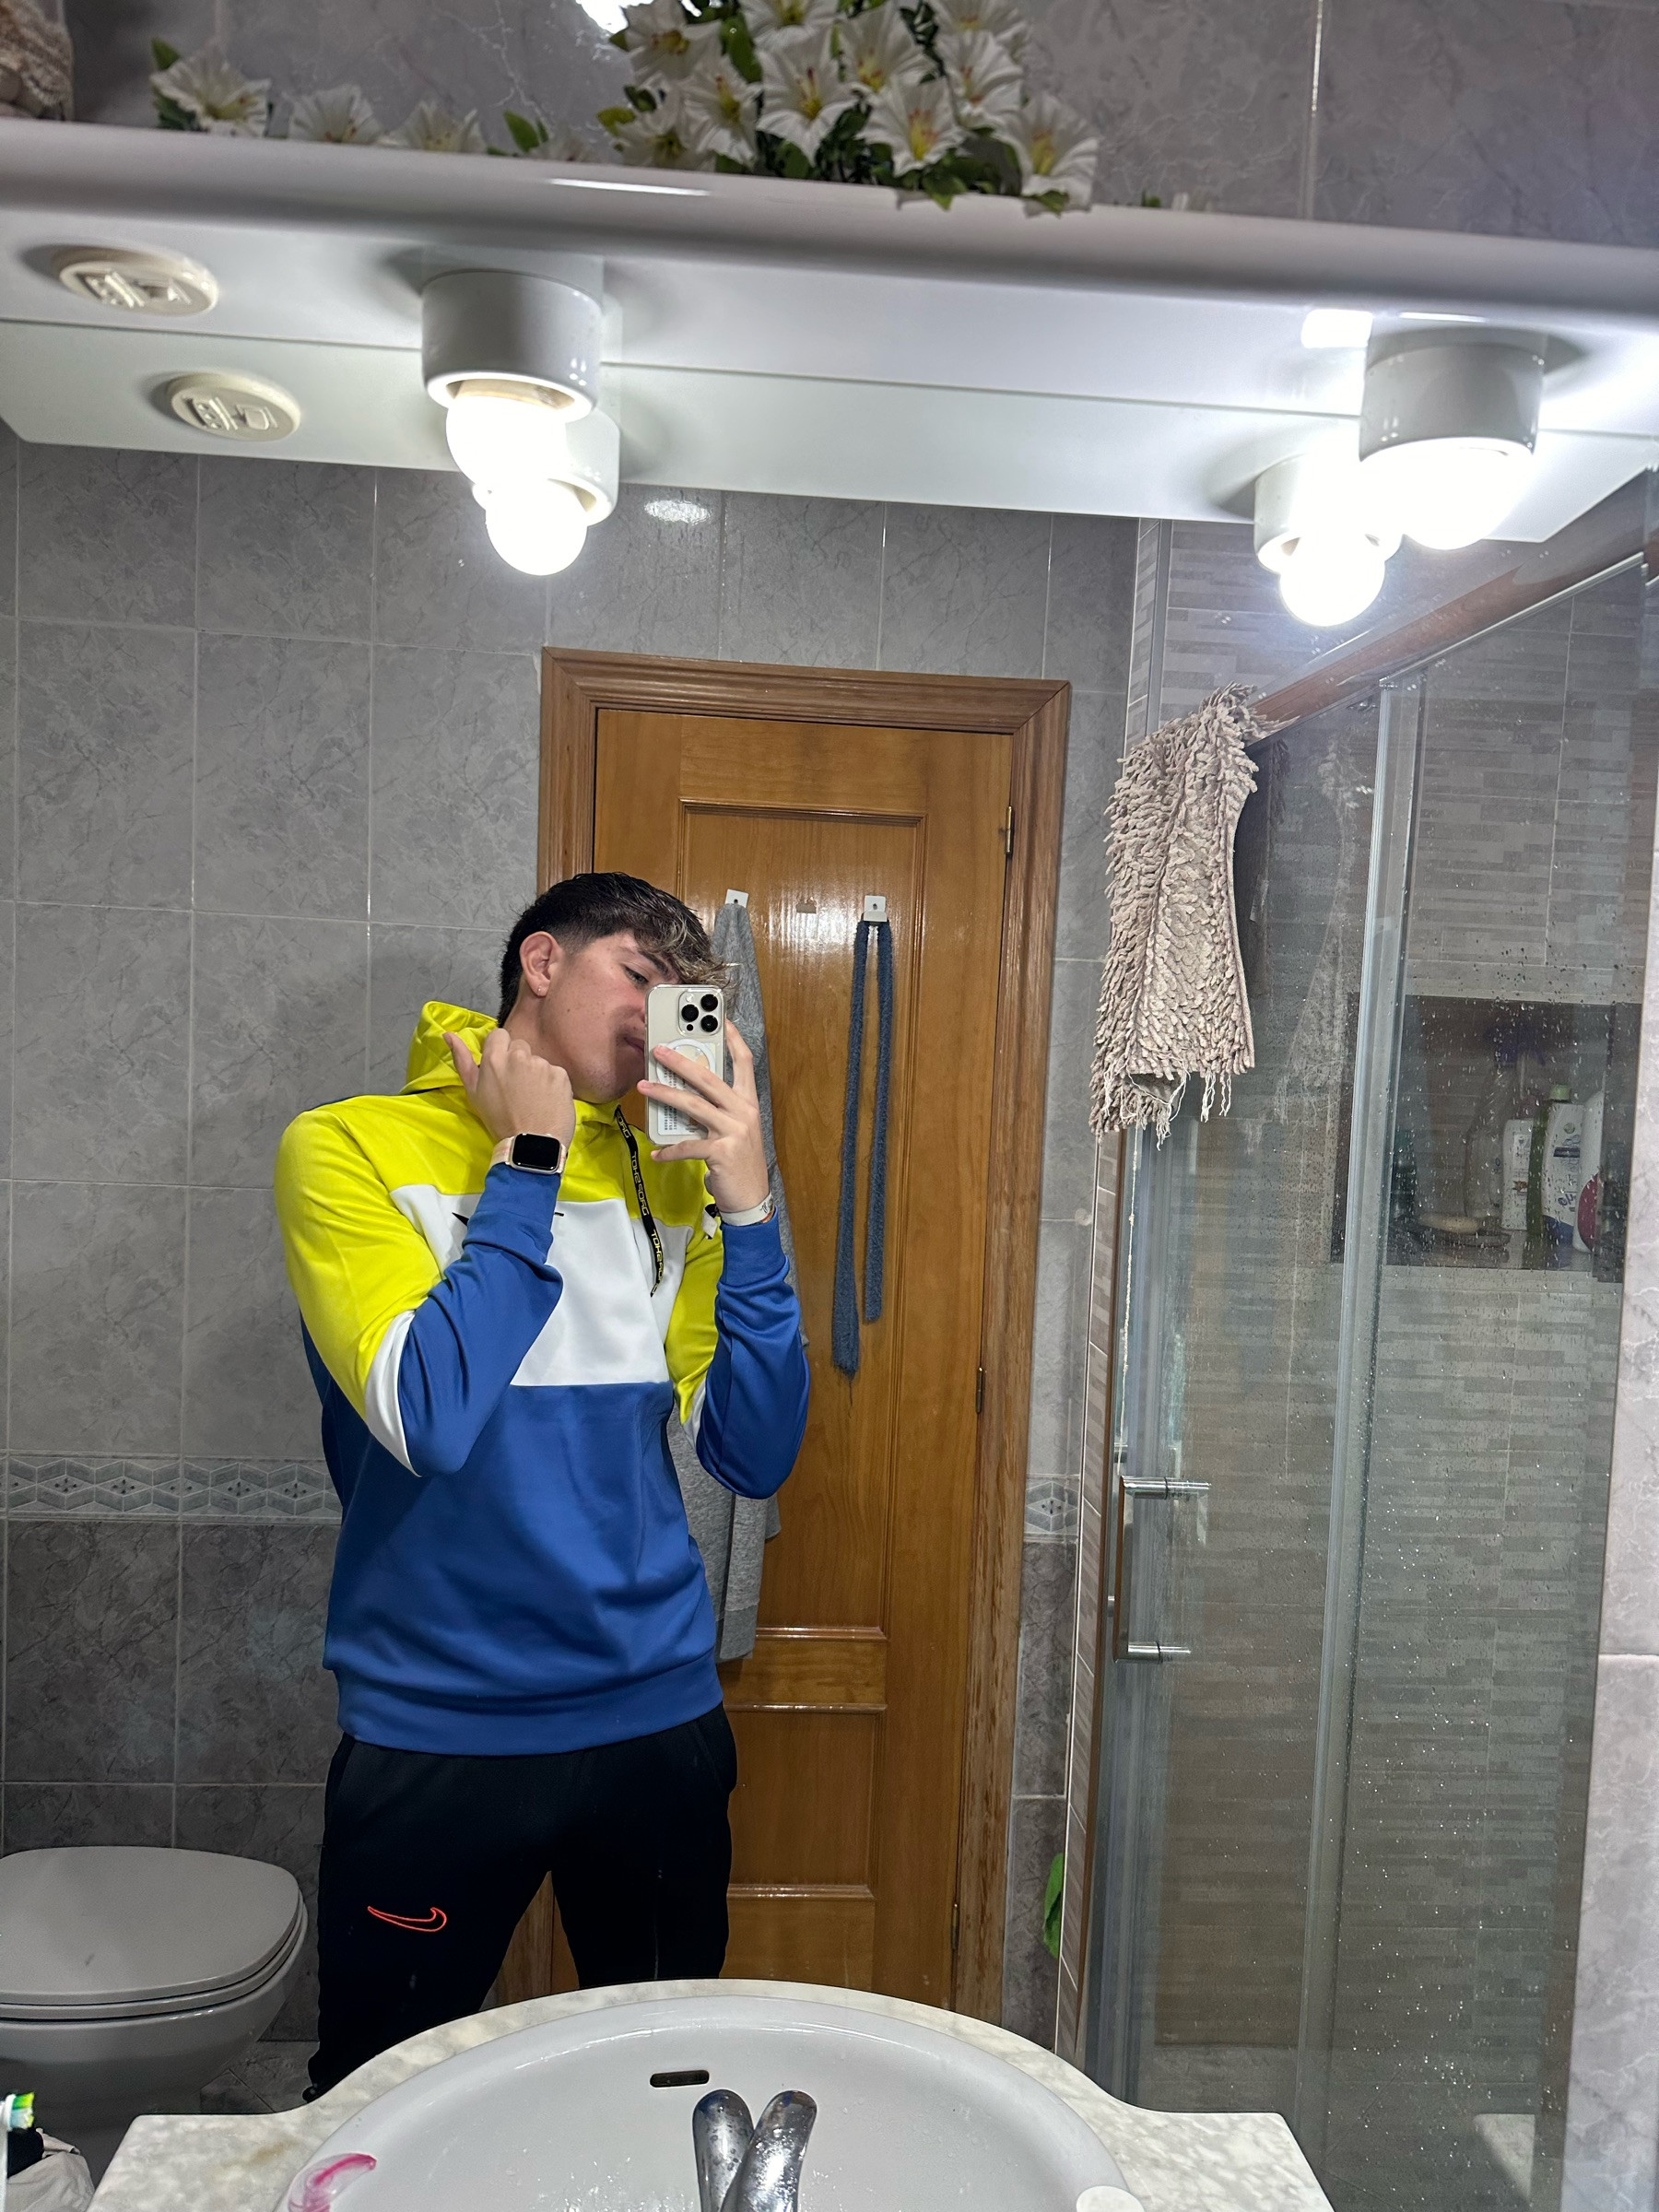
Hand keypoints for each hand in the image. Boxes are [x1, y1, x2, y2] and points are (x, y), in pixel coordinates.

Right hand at [447, 1029, 575, 1150]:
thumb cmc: (498, 1120)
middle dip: (518, 1061)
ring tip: (532, 1098)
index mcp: (495, 1058)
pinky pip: (555, 1073)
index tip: (501, 1068)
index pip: (499, 1035)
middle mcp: (519, 1055)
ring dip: (535, 1074)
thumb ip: (462, 1059)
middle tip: (516, 1087)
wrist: (530, 1144)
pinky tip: (547, 1101)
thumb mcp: (473, 1091)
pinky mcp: (561, 1075)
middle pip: (520, 1047)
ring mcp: (542, 1064)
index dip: (500, 1049)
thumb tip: (448, 1034)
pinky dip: (552, 1084)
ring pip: (538, 1061)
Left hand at [640, 1018, 769, 1214]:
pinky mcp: (721, 1152)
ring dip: (665, 1094)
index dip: (733, 1038)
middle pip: (709, 1077)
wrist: (753, 1198)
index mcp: (748, 1103)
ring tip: (644, 1087)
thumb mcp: (736, 1130)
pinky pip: (687, 1146)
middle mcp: (743, 1112)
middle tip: (658, 1050)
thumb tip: (686, 1096)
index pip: (744, 1062)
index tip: (720, 1018)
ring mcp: (733, 1131)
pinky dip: (669, 1150)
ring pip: (693, 1105)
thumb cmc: (740, 1162)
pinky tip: (657, 1153)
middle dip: (681, 1061)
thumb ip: (718, 1111)